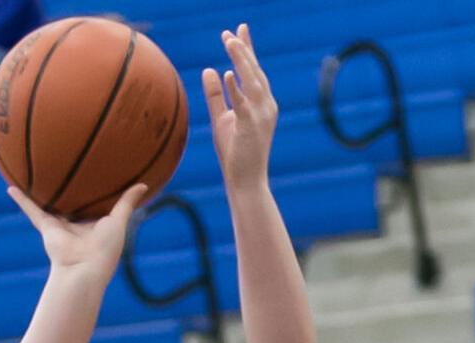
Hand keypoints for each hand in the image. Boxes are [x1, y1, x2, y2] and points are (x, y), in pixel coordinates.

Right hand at [8, 183, 147, 286]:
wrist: (84, 269)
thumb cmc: (105, 249)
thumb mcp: (119, 221)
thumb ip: (127, 203)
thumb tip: (144, 184)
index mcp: (94, 224)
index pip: (94, 204)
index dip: (94, 192)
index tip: (94, 175)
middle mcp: (76, 225)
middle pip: (71, 203)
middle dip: (67, 191)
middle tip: (62, 169)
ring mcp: (60, 227)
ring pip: (49, 205)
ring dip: (40, 193)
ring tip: (32, 174)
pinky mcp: (47, 228)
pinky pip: (31, 210)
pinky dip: (21, 200)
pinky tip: (10, 186)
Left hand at [202, 24, 277, 191]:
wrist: (246, 181)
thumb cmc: (235, 154)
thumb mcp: (222, 119)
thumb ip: (216, 95)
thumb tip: (208, 69)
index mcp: (262, 103)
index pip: (253, 71)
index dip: (247, 49)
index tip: (239, 29)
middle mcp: (266, 106)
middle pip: (254, 71)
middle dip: (243, 50)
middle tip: (229, 32)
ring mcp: (261, 116)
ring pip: (252, 82)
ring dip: (241, 61)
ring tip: (229, 43)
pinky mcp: (251, 127)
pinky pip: (243, 104)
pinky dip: (236, 88)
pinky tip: (229, 74)